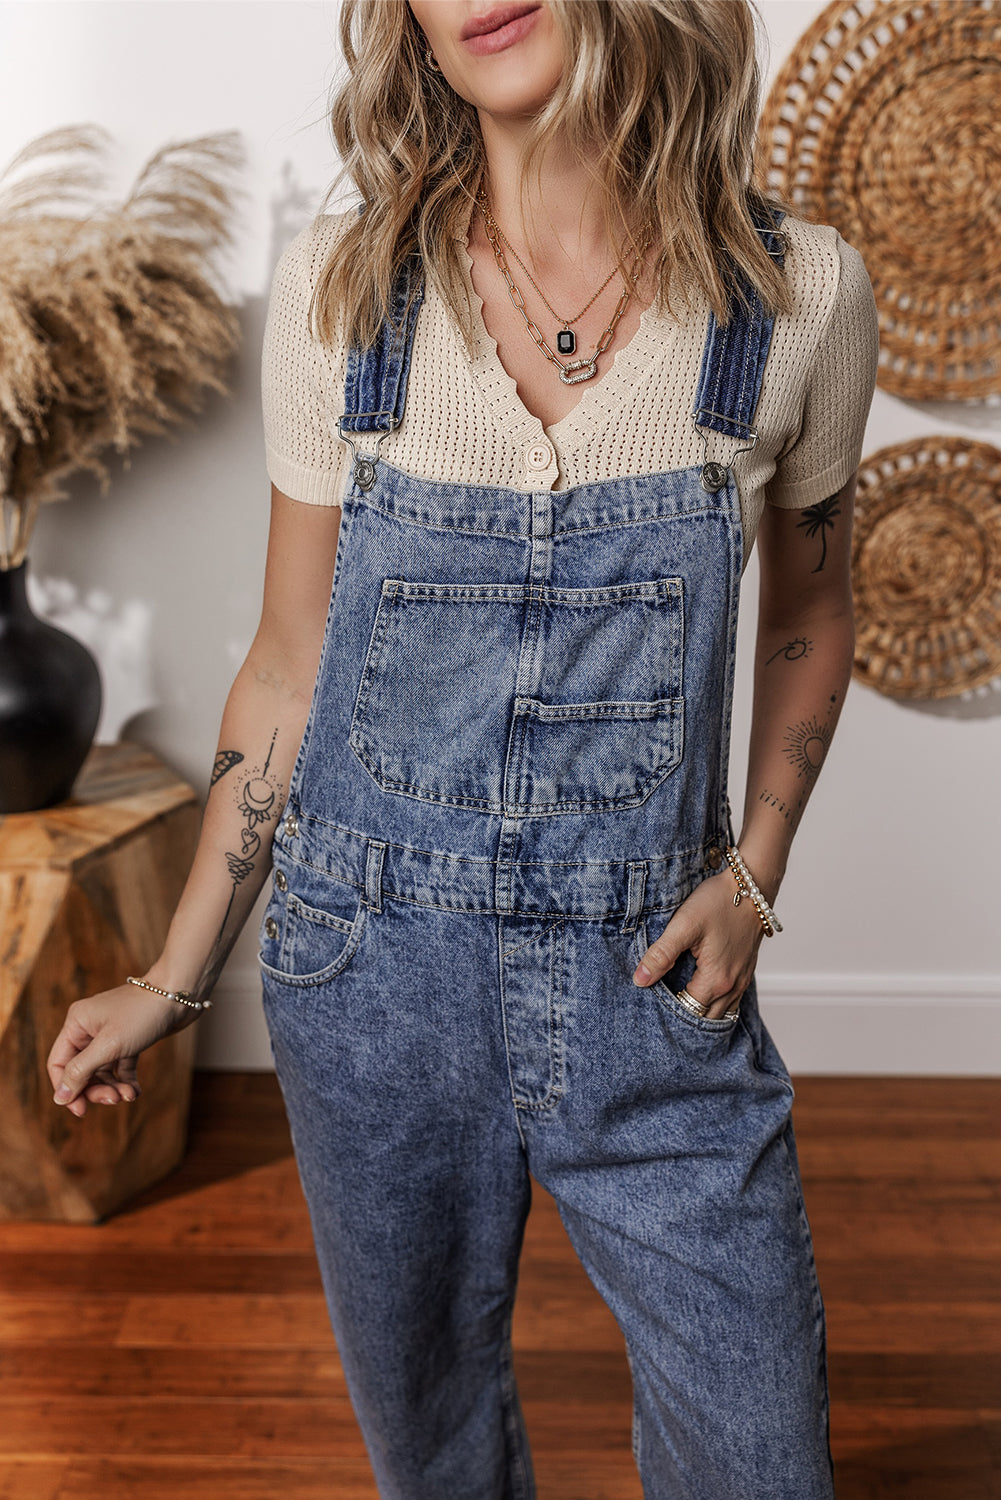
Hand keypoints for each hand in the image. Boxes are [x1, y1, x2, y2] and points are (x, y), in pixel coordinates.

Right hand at [46, 983, 188, 1117]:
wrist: (180, 993)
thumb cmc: (142, 1013)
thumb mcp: (109, 1046)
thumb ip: (81, 1071)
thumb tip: (59, 1098)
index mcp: (77, 1023)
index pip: (59, 1063)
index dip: (66, 1089)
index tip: (80, 1111)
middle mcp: (89, 1028)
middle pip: (81, 1070)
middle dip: (95, 1089)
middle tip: (113, 1099)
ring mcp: (110, 1034)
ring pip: (102, 1071)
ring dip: (113, 1087)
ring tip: (129, 1095)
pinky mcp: (129, 1039)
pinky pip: (120, 1067)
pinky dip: (126, 1080)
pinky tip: (135, 1091)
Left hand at [632, 871, 766, 1017]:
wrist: (751, 884)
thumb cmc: (719, 901)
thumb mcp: (684, 924)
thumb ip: (661, 954)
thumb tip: (640, 979)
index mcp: (716, 980)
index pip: (688, 1011)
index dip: (668, 1011)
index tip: (652, 1002)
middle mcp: (733, 986)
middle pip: (705, 1017)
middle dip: (684, 1015)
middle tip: (660, 1007)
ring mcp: (742, 979)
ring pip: (720, 1012)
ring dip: (700, 1010)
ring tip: (677, 1000)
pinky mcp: (745, 969)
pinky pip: (729, 999)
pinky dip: (713, 1001)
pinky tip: (697, 989)